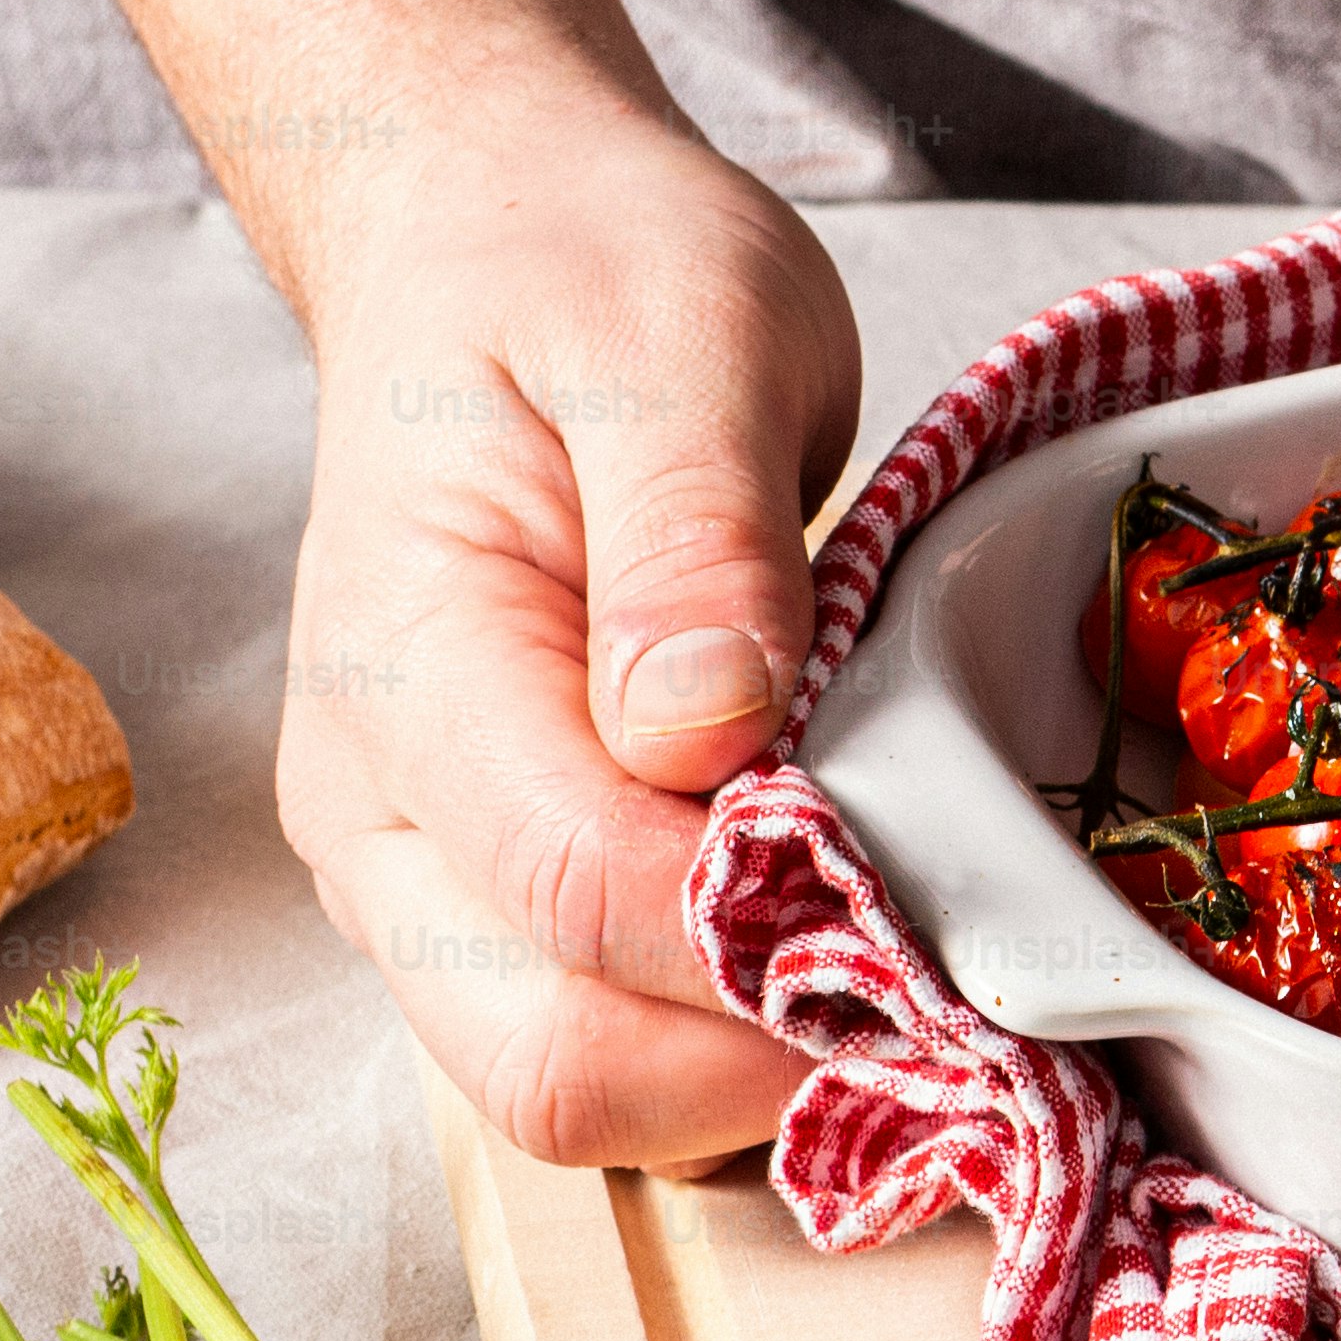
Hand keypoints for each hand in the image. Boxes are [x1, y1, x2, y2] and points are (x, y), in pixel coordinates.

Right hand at [275, 102, 860, 1166]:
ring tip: (918, 964)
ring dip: (762, 1074)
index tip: (942, 900)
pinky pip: (613, 1048)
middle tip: (960, 973)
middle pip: (559, 1067)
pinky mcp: (492, 904)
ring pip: (583, 1096)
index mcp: (406, 672)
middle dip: (769, 1059)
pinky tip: (854, 957)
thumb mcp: (679, 339)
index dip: (773, 934)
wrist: (491, 245)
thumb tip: (702, 726)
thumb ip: (694, 535)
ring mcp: (423, 882)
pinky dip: (739, 1049)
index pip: (584, 890)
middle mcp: (380, 817)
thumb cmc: (582, 277)